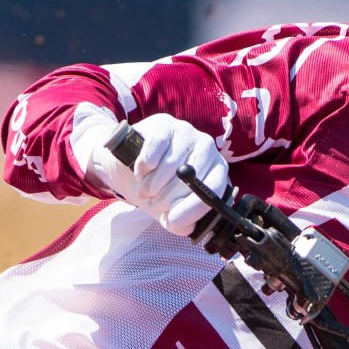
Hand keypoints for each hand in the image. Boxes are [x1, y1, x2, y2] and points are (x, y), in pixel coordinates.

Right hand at [69, 106, 230, 238]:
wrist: (132, 164)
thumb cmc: (159, 188)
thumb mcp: (170, 211)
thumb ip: (180, 223)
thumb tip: (183, 224)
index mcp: (216, 170)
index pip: (215, 189)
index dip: (194, 207)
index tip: (173, 219)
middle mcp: (207, 148)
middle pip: (191, 179)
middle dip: (166, 199)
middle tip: (153, 203)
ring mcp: (187, 132)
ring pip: (171, 166)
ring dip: (152, 185)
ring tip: (146, 190)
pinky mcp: (166, 124)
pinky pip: (155, 151)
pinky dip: (144, 167)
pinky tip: (142, 171)